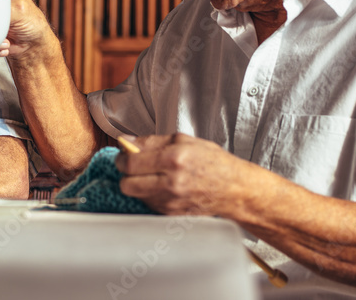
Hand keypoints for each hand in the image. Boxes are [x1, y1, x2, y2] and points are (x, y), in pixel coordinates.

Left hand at [115, 133, 255, 216]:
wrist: (234, 190)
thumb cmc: (213, 162)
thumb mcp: (184, 141)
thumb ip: (152, 141)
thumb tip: (127, 141)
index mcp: (173, 159)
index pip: (131, 163)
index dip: (121, 159)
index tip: (123, 156)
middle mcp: (171, 182)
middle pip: (127, 184)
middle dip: (125, 174)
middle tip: (131, 167)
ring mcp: (171, 201)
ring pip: (136, 196)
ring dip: (138, 185)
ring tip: (153, 176)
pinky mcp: (172, 215)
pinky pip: (149, 205)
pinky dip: (150, 196)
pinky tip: (163, 187)